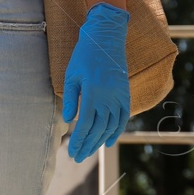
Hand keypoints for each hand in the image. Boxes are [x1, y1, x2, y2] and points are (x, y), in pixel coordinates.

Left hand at [63, 3, 130, 163]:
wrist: (107, 37)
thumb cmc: (84, 55)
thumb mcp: (71, 76)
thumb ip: (70, 99)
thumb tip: (68, 121)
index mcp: (94, 93)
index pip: (86, 124)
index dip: (79, 140)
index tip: (71, 152)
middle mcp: (109, 97)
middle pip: (99, 129)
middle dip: (87, 145)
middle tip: (77, 158)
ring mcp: (120, 95)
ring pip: (112, 125)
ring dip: (100, 141)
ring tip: (89, 152)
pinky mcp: (125, 93)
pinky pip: (123, 117)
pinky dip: (117, 130)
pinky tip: (109, 141)